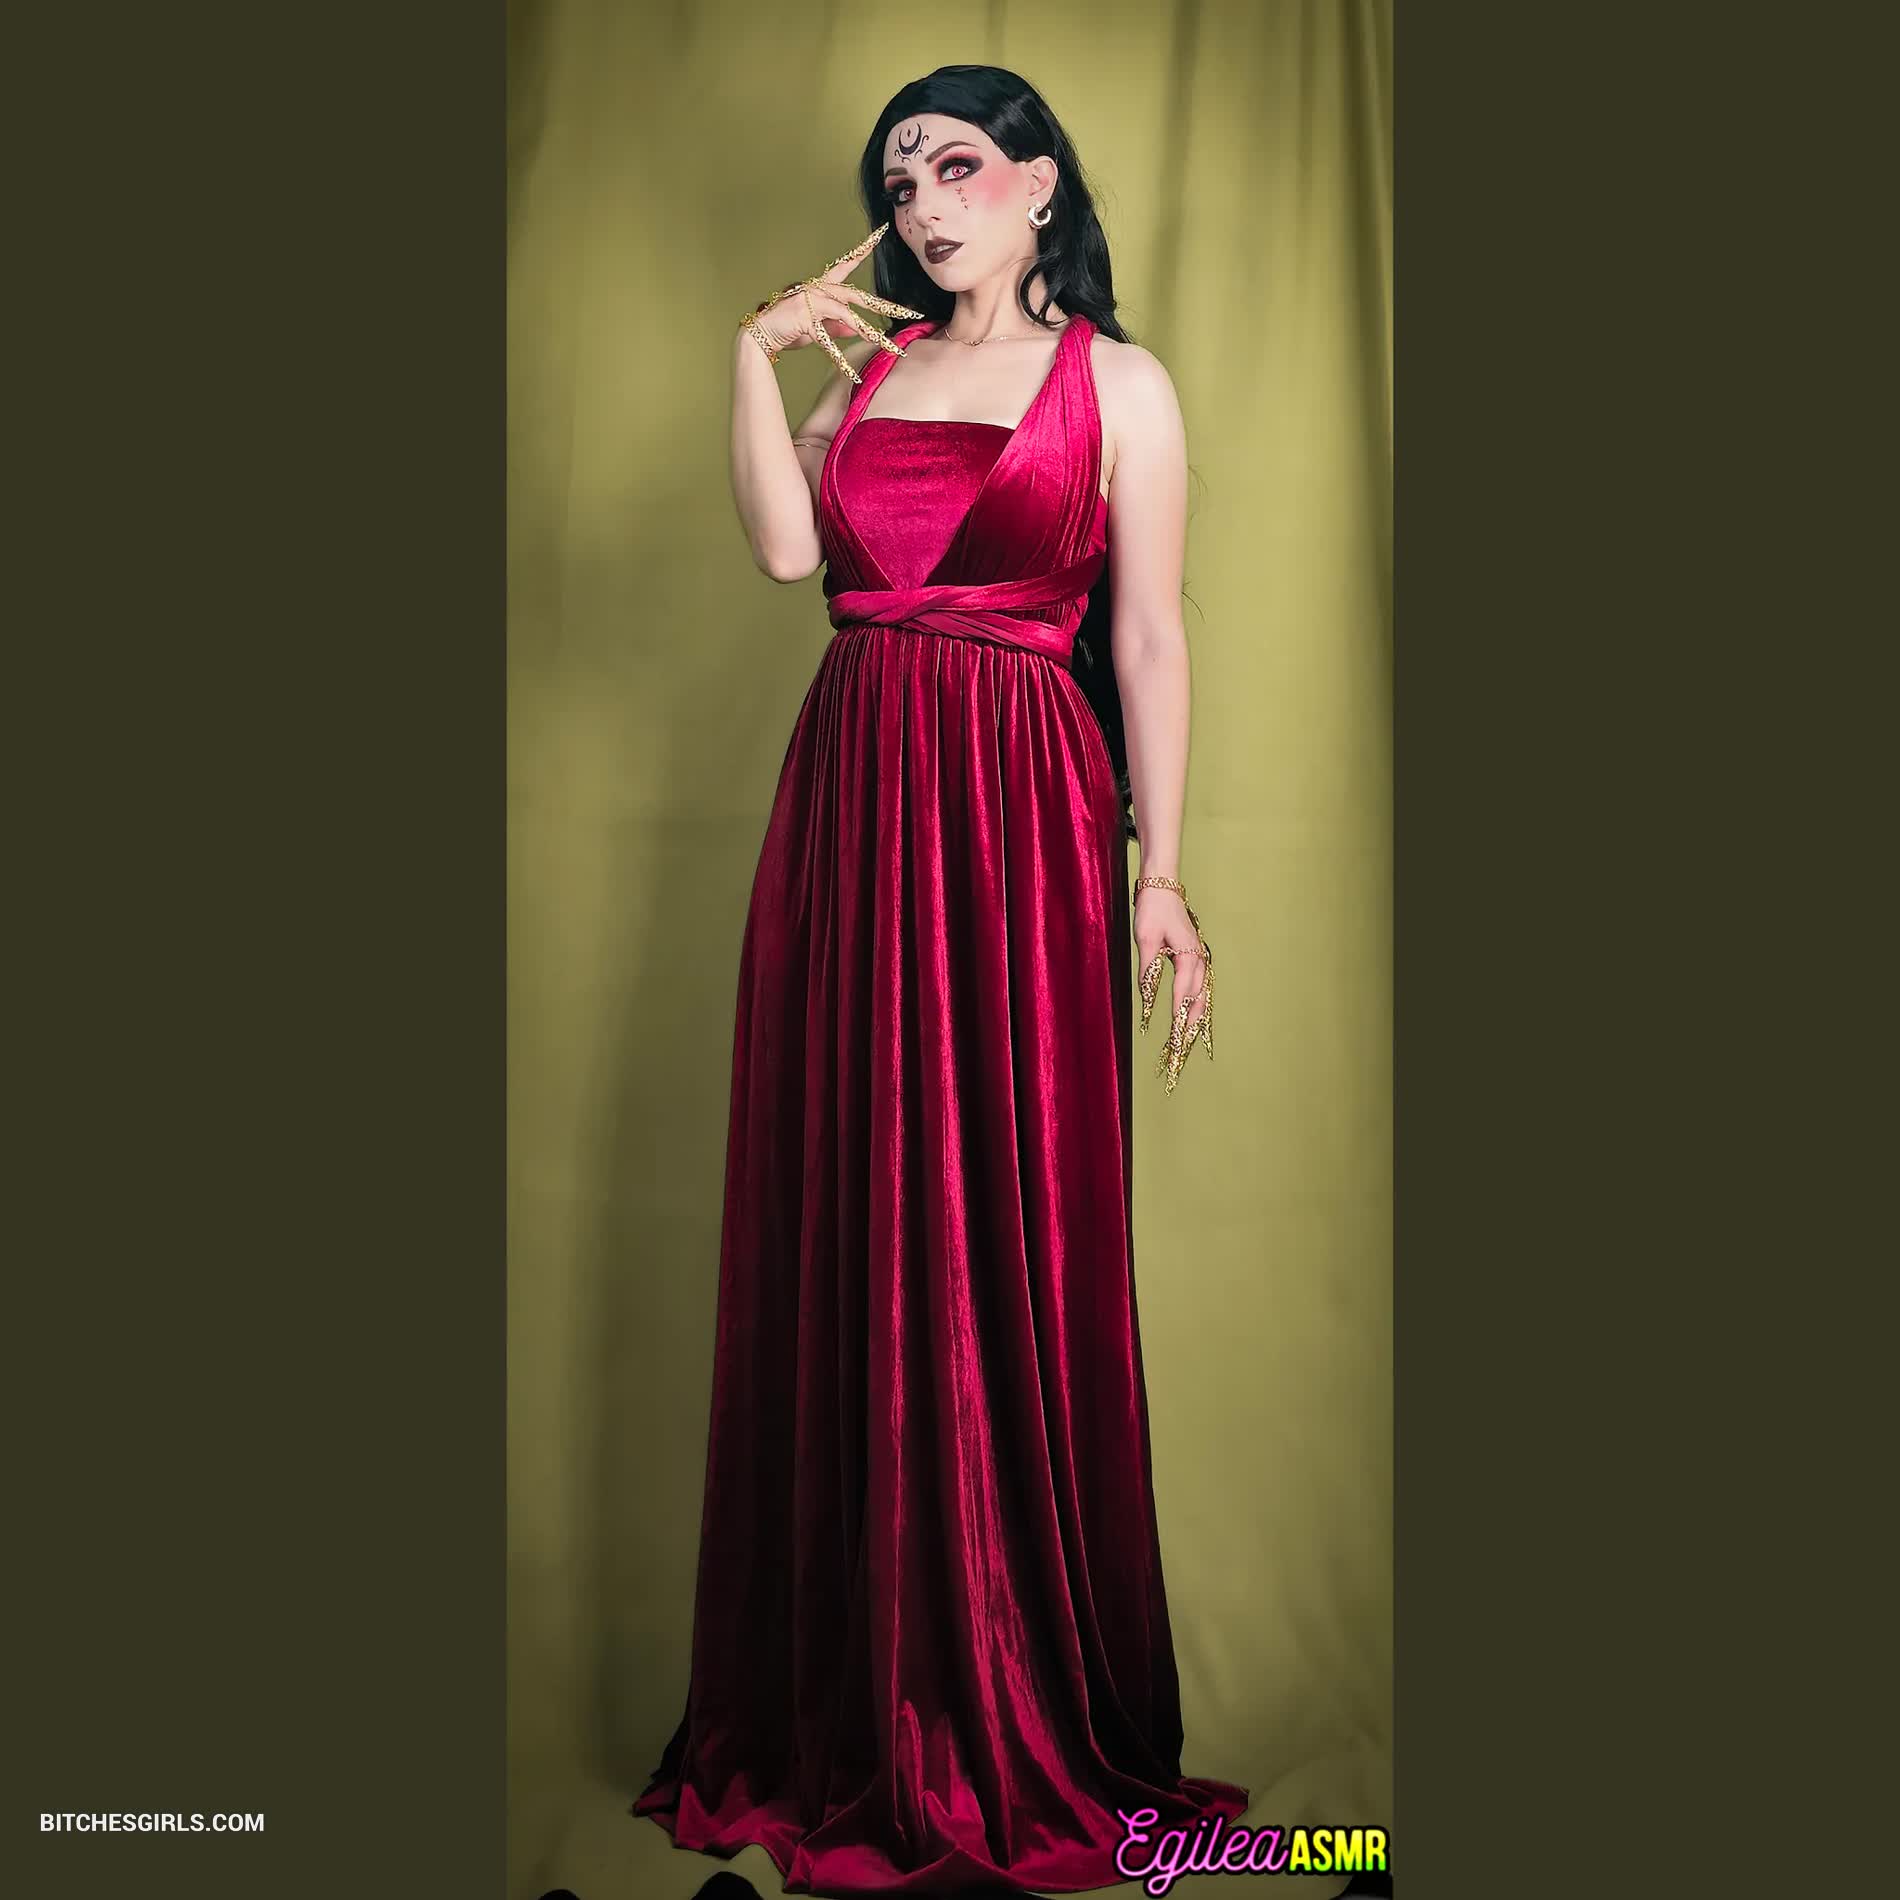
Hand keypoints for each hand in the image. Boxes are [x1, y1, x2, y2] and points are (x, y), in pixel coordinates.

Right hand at [744, 224, 925, 383]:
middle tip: (910, 311)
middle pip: (858, 295)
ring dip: (869, 332)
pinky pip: (828, 341)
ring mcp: (812, 302)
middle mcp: (820, 289)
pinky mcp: (805, 319)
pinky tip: (852, 375)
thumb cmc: (789, 328)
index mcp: (823, 287)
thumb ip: (837, 325)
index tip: (881, 233)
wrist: (761, 333)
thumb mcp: (818, 326)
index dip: (863, 249)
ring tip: (889, 347)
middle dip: (885, 305)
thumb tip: (856, 328)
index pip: (847, 263)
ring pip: (848, 315)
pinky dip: (841, 360)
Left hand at [1135, 885, 1214, 1091]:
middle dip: (1190, 1028)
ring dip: (1196, 1020)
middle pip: (1198, 1001)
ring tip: (1190, 1043)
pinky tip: (1194, 1018)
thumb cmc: (1153, 910)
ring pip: (1202, 996)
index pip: (1182, 995)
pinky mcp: (1196, 957)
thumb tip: (1148, 998)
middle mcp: (1199, 960)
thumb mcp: (1145, 939)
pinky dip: (1198, 1006)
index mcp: (1187, 956)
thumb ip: (1148, 970)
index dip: (1177, 1020)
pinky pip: (1200, 988)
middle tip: (1182, 1053)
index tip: (1174, 1041)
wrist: (1162, 887)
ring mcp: (1200, 959)